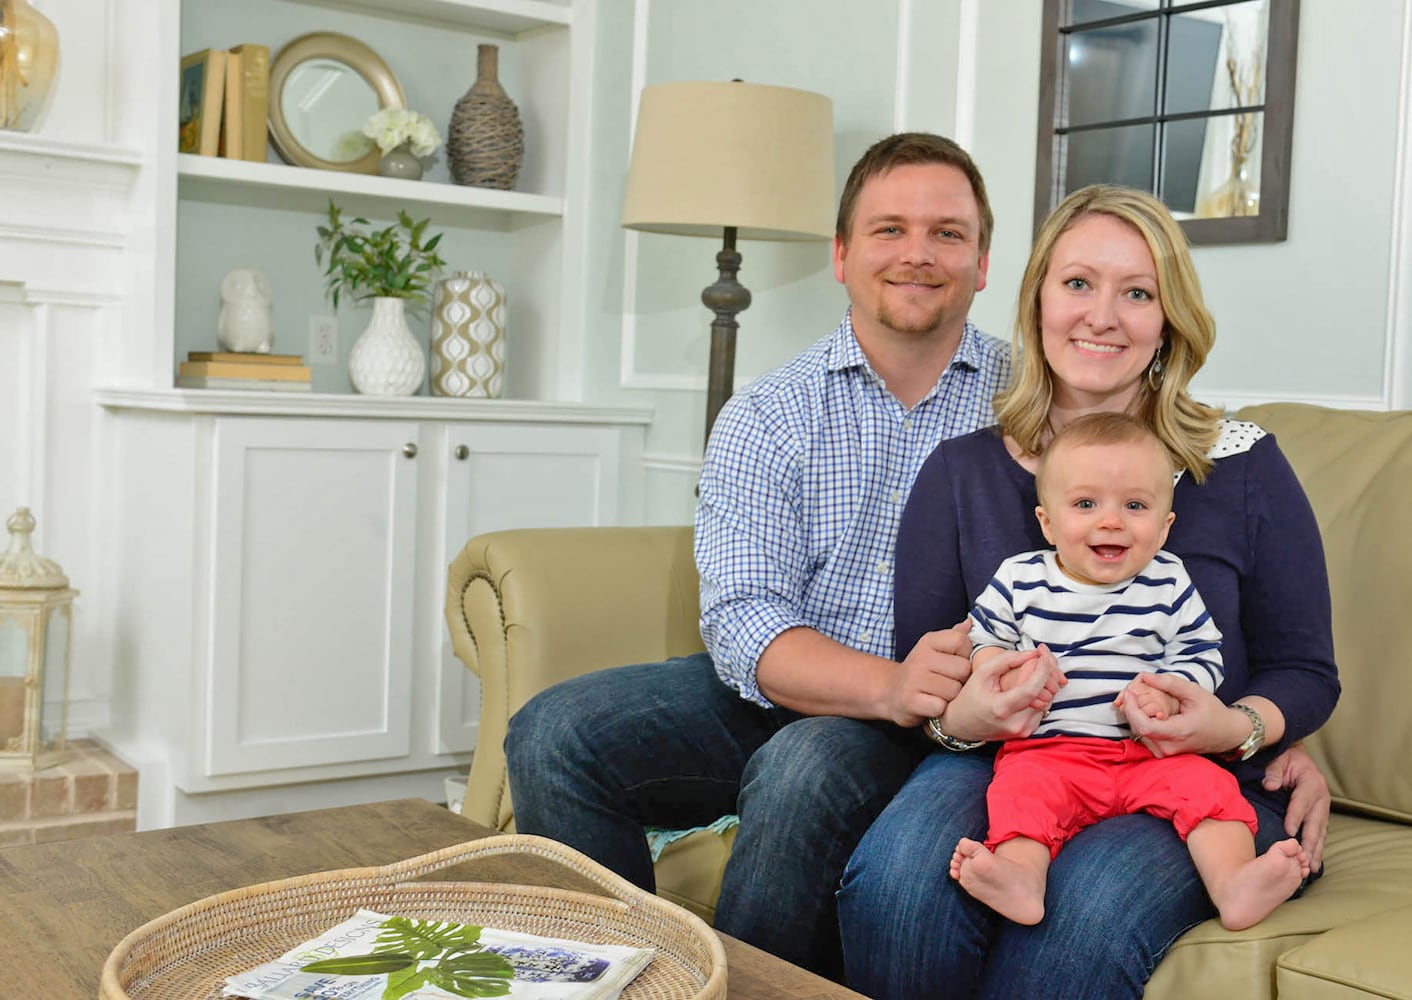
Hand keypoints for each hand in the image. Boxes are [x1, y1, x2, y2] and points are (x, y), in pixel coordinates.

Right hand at [891, 621, 973, 726]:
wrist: (891, 692)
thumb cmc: (921, 671)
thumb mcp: (934, 649)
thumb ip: (954, 636)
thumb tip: (969, 623)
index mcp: (929, 641)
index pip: (961, 640)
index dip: (964, 655)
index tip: (953, 662)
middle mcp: (920, 657)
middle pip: (962, 669)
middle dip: (960, 679)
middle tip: (946, 682)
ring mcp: (914, 679)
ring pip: (954, 690)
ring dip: (950, 697)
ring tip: (938, 694)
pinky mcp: (911, 701)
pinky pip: (940, 707)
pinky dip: (939, 710)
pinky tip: (931, 705)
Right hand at [942, 643, 1064, 741]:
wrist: (962, 724)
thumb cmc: (970, 698)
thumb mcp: (982, 673)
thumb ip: (1006, 660)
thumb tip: (1032, 654)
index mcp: (1001, 708)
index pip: (1032, 689)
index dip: (1042, 671)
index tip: (1043, 657)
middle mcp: (1015, 723)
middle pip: (1044, 695)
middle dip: (1045, 674)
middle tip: (1041, 660)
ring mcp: (1022, 730)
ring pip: (1046, 702)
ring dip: (1043, 685)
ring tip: (1034, 673)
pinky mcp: (1026, 732)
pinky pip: (1041, 710)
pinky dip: (1039, 697)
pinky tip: (1029, 688)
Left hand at [1118, 672, 1236, 756]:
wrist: (1226, 734)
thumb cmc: (1212, 712)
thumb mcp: (1195, 692)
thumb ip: (1170, 683)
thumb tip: (1144, 676)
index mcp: (1178, 733)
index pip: (1144, 726)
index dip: (1132, 708)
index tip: (1129, 692)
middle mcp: (1168, 747)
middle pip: (1137, 727)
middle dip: (1131, 707)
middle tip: (1132, 690)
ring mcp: (1164, 753)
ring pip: (1137, 732)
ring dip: (1134, 714)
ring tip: (1139, 698)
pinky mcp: (1161, 753)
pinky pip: (1142, 735)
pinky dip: (1139, 721)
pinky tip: (1145, 710)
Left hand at [1262, 742, 1330, 872]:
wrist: (1296, 755)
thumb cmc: (1285, 757)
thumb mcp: (1278, 759)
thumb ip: (1273, 772)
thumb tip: (1269, 785)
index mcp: (1311, 782)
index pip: (1302, 802)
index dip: (1295, 817)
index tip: (1289, 832)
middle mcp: (1321, 796)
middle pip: (1315, 822)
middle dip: (1310, 842)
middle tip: (1304, 859)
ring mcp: (1323, 807)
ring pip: (1320, 831)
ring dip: (1317, 850)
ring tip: (1312, 867)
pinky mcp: (1321, 814)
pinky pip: (1321, 833)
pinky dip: (1318, 847)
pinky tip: (1314, 860)